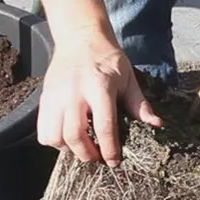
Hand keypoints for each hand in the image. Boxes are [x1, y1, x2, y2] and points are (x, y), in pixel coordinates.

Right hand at [36, 29, 161, 166]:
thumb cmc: (107, 58)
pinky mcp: (44, 99)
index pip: (104, 126)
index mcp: (99, 86)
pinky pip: (43, 130)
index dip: (110, 149)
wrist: (80, 37)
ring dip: (69, 149)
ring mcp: (56, 96)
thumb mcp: (128, 78)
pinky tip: (67, 138)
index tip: (114, 161)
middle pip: (75, 136)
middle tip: (98, 158)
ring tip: (82, 148)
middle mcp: (74, 92)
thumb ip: (139, 104)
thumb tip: (155, 124)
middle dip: (88, 154)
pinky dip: (54, 141)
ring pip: (56, 136)